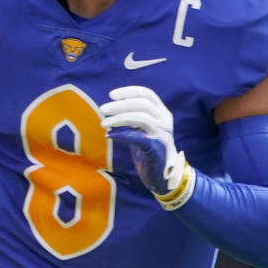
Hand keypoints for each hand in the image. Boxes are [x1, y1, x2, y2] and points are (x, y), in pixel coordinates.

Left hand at [99, 86, 192, 207]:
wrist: (163, 176)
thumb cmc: (150, 150)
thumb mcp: (142, 130)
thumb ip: (133, 117)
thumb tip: (112, 107)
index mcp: (162, 113)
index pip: (147, 94)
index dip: (129, 91)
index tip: (112, 95)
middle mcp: (164, 120)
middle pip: (142, 104)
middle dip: (120, 104)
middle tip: (103, 109)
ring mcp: (162, 134)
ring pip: (140, 117)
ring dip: (119, 118)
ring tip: (104, 123)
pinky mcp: (156, 148)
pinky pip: (138, 136)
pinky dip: (122, 134)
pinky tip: (110, 134)